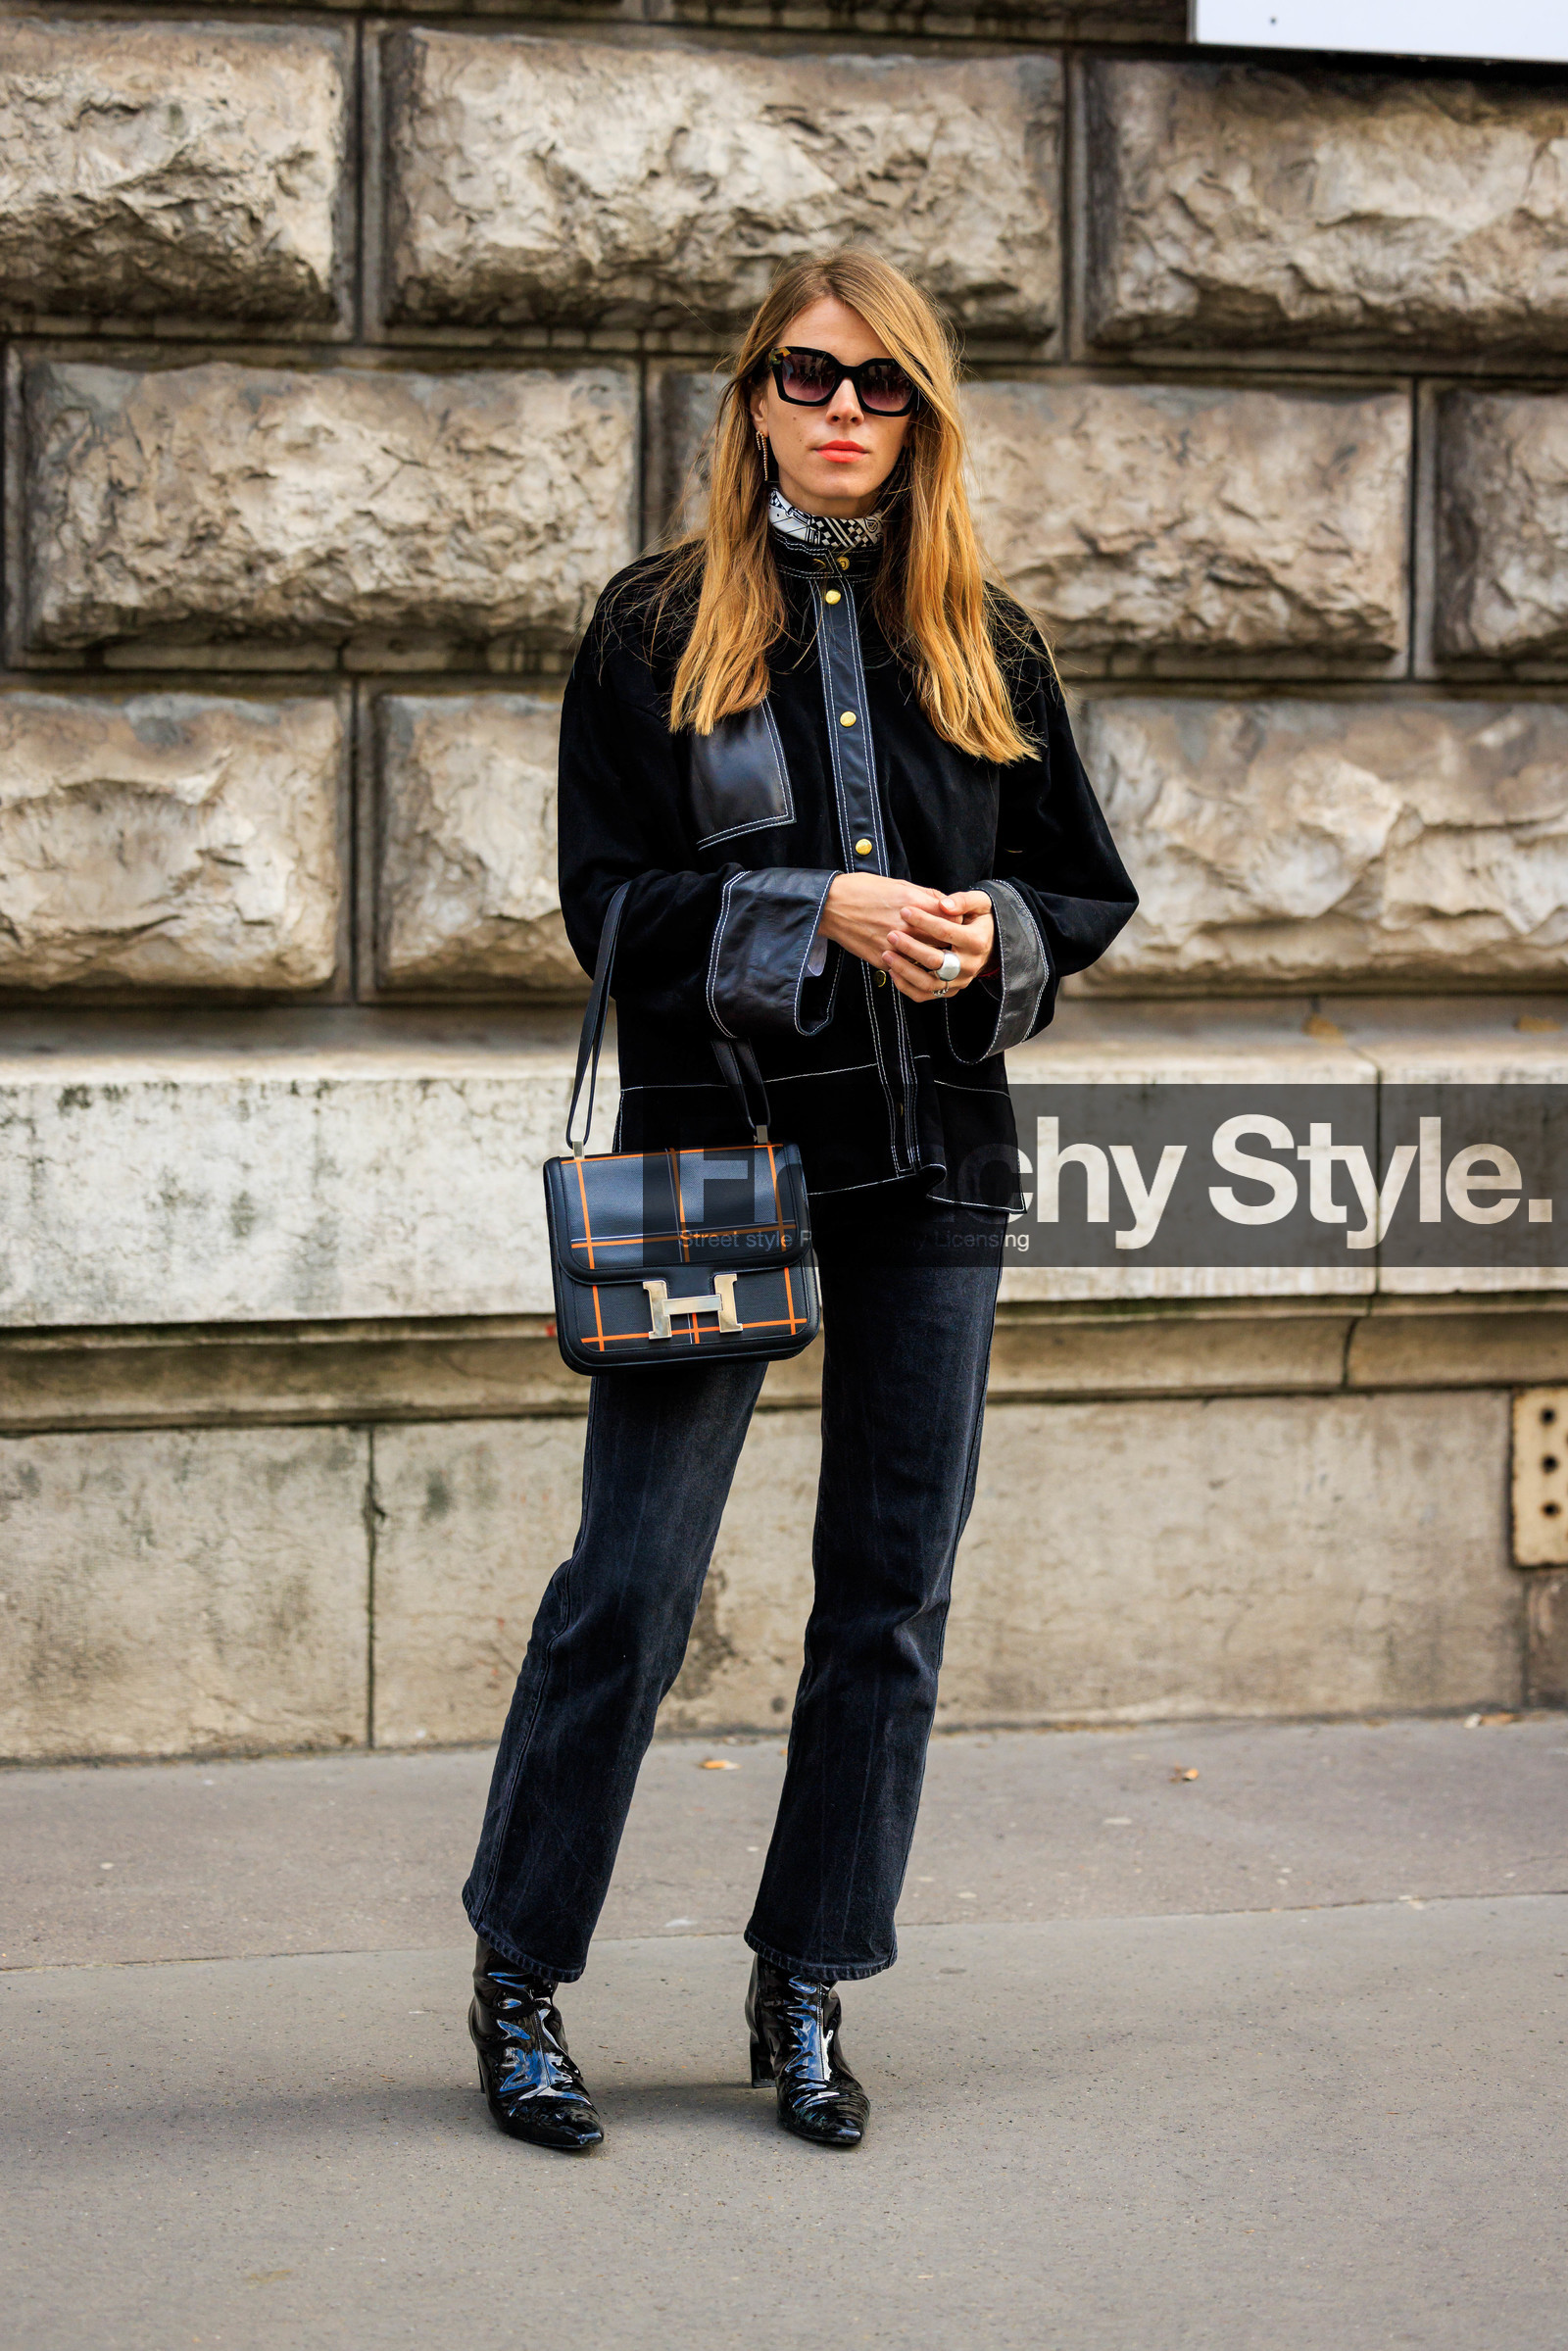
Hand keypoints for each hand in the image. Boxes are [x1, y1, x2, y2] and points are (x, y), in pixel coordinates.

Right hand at [817, 871, 948, 970]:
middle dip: (950, 942)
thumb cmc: (863, 890)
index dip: (958, 922)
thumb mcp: (898, 883)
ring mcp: (894, 946)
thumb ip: (926, 895)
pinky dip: (912, 966)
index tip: (956, 924)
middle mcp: (907, 926)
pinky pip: (906, 968)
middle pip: (943, 942)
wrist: (830, 906)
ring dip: (933, 957)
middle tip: (952, 943)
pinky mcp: (882, 959)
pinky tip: (912, 960)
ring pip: (927, 960)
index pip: (952, 919)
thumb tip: (947, 904)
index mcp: (914, 904)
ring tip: (935, 954)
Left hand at [884, 890, 994, 1003]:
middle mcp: (969, 965)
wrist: (992, 945)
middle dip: (910, 947)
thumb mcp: (980, 903)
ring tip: (886, 955)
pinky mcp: (950, 991)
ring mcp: (959, 981)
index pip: (946, 932)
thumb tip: (943, 905)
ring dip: (904, 970)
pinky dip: (906, 986)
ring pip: (928, 983)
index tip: (904, 911)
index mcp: (976, 942)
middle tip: (891, 934)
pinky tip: (892, 971)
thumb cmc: (980, 919)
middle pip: (935, 961)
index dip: (924, 921)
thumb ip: (963, 900)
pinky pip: (924, 995)